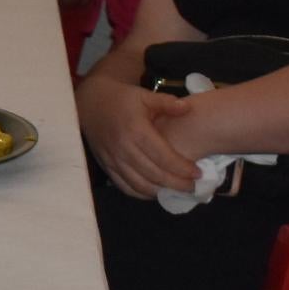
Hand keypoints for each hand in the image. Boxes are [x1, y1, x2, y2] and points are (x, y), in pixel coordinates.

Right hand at [78, 72, 206, 198]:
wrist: (91, 103)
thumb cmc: (122, 99)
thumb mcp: (145, 96)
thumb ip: (166, 103)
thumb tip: (187, 108)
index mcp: (136, 131)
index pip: (163, 157)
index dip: (182, 168)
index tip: (197, 173)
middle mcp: (124, 148)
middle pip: (153, 175)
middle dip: (176, 184)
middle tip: (192, 187)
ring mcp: (113, 160)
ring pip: (139, 185)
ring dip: (160, 191)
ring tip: (177, 191)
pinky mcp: (106, 166)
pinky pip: (124, 186)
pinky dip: (140, 194)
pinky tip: (155, 192)